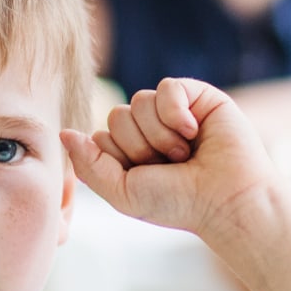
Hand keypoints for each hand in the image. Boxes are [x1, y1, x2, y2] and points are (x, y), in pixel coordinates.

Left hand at [60, 77, 282, 237]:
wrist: (227, 200)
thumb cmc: (178, 203)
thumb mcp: (123, 193)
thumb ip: (89, 165)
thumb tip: (63, 133)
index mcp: (130, 153)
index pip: (99, 137)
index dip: (119, 159)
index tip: (147, 179)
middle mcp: (150, 130)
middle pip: (116, 117)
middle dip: (140, 147)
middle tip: (170, 167)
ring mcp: (173, 112)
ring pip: (139, 101)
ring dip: (160, 135)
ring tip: (185, 154)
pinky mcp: (197, 96)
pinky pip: (167, 87)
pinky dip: (176, 112)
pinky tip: (193, 131)